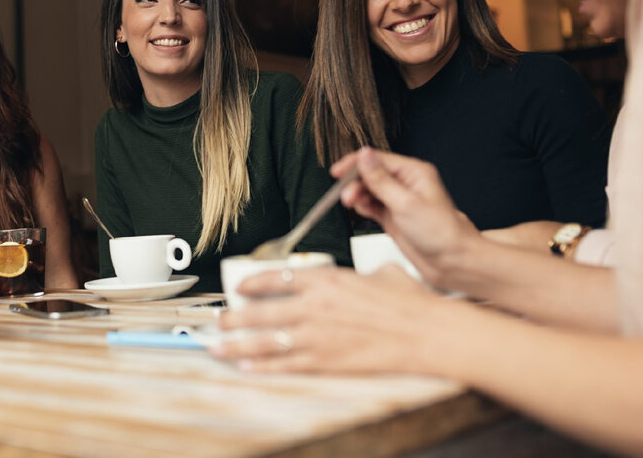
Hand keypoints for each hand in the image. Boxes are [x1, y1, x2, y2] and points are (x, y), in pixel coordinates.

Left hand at [209, 265, 448, 374]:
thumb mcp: (380, 273)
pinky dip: (263, 367)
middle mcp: (314, 306)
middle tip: (219, 320)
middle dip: (235, 317)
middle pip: (262, 310)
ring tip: (217, 346)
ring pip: (265, 340)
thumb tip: (361, 277)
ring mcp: (318, 335)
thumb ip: (360, 275)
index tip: (240, 287)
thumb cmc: (408, 302)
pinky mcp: (326, 361)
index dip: (252, 282)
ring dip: (237, 344)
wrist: (425, 332)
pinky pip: (286, 364)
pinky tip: (247, 367)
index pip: (277, 276)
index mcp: (326, 279)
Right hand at [332, 147, 478, 285]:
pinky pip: (371, 205)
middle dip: (355, 183)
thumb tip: (364, 155)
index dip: (355, 164)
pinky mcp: (393, 216)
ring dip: (357, 195)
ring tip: (353, 205)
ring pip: (368, 189)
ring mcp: (398, 200)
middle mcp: (405, 183)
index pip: (378, 159)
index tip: (338, 172)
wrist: (452, 262)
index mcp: (413, 172)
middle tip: (347, 197)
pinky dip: (363, 207)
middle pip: (370, 174)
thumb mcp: (405, 203)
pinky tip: (361, 212)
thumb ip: (381, 180)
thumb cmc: (441, 233)